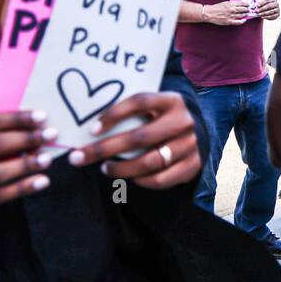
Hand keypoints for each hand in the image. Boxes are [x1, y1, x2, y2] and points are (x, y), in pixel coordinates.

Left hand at [68, 92, 201, 188]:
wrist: (201, 131)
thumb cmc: (165, 117)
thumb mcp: (156, 107)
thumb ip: (134, 113)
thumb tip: (93, 127)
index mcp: (172, 100)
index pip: (140, 102)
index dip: (115, 114)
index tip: (92, 129)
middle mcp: (184, 121)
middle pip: (139, 137)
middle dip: (104, 149)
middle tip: (79, 157)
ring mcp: (190, 145)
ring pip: (148, 162)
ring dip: (120, 169)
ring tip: (104, 168)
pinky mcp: (193, 165)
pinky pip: (159, 179)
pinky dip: (139, 181)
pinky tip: (129, 177)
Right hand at [206, 1, 250, 25]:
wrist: (209, 13)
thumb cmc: (216, 7)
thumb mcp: (225, 3)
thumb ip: (232, 4)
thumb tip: (239, 4)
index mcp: (231, 4)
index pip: (242, 3)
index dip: (246, 4)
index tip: (248, 4)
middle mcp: (232, 9)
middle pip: (243, 9)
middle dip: (247, 9)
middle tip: (249, 10)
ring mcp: (231, 16)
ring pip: (242, 15)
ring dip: (246, 15)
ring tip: (247, 14)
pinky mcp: (229, 21)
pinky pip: (238, 22)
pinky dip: (242, 21)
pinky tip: (244, 20)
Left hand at [254, 0, 279, 20]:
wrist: (273, 9)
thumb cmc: (266, 5)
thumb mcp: (264, 3)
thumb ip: (260, 4)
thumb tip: (255, 6)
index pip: (267, 0)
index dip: (262, 3)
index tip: (257, 5)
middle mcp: (276, 4)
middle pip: (269, 6)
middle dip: (262, 8)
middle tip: (257, 11)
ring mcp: (277, 9)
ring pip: (271, 11)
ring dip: (264, 13)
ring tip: (259, 14)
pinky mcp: (277, 14)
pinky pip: (272, 16)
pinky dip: (267, 17)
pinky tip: (262, 17)